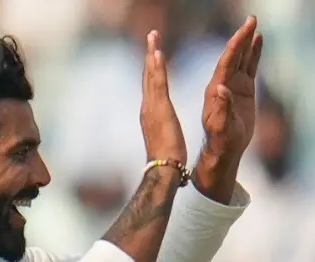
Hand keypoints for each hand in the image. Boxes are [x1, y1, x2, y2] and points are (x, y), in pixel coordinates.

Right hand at [140, 30, 186, 165]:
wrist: (163, 171)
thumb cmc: (167, 163)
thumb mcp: (165, 143)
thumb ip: (164, 135)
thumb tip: (166, 138)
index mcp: (150, 116)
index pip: (151, 88)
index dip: (152, 71)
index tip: (154, 55)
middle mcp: (148, 109)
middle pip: (148, 78)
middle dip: (149, 57)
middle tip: (151, 37)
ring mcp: (151, 109)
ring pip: (150, 77)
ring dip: (151, 55)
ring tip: (153, 37)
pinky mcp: (159, 110)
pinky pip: (158, 84)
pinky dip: (156, 68)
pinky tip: (157, 53)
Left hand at [202, 16, 263, 159]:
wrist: (224, 151)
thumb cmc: (220, 141)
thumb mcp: (220, 126)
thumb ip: (221, 108)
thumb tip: (221, 88)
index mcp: (216, 89)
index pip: (227, 62)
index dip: (236, 45)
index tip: (245, 30)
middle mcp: (224, 83)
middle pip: (234, 55)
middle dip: (242, 37)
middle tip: (251, 18)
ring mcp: (234, 85)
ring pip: (242, 58)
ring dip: (247, 42)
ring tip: (254, 24)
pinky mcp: (243, 91)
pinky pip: (249, 67)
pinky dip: (254, 53)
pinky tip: (258, 41)